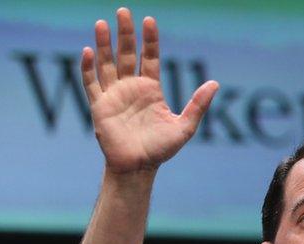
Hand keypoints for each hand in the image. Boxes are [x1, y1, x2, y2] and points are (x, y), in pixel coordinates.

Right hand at [81, 8, 217, 173]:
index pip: (150, 58)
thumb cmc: (160, 150)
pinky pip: (91, 84)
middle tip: (123, 11)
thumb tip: (215, 83)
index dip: (149, 40)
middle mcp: (131, 88)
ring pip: (107, 64)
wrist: (138, 168)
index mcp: (151, 89)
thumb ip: (198, 105)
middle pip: (127, 54)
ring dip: (103, 44)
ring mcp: (114, 96)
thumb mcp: (184, 127)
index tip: (149, 20)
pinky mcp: (99, 107)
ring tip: (101, 23)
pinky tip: (88, 51)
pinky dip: (88, 68)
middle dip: (125, 33)